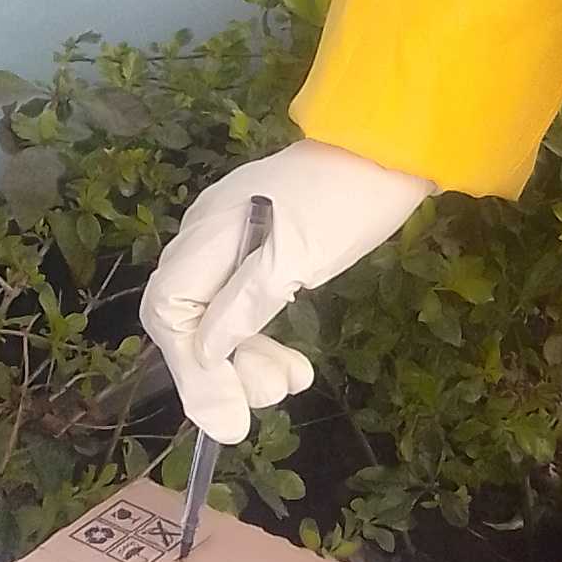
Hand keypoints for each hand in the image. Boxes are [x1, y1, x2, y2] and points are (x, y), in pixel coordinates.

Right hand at [137, 141, 436, 443]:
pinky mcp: (264, 251)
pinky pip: (244, 307)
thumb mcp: (299, 255)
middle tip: (273, 396)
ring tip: (295, 380)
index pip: (169, 309)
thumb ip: (245, 304)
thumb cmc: (348, 201)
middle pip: (188, 320)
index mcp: (207, 233)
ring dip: (249, 361)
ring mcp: (234, 242)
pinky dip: (263, 340)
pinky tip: (295, 365)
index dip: (189, 365)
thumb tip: (205, 354)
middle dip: (224, 368)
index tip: (227, 411)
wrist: (393, 150)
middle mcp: (208, 238)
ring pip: (218, 320)